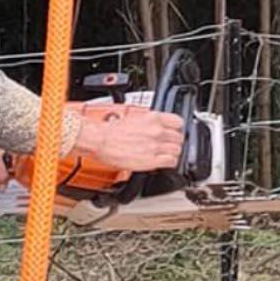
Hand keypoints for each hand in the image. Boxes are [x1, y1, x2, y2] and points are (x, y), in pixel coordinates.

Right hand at [70, 103, 184, 171]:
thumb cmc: (112, 131)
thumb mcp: (135, 118)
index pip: (179, 122)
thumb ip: (151, 122)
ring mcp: (155, 146)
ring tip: (165, 154)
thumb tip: (159, 125)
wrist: (100, 140)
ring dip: (173, 153)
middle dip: (174, 142)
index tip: (174, 133)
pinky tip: (163, 162)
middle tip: (168, 145)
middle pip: (179, 138)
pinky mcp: (152, 160)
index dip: (177, 129)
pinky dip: (169, 163)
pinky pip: (171, 162)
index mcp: (153, 118)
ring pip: (177, 151)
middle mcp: (157, 131)